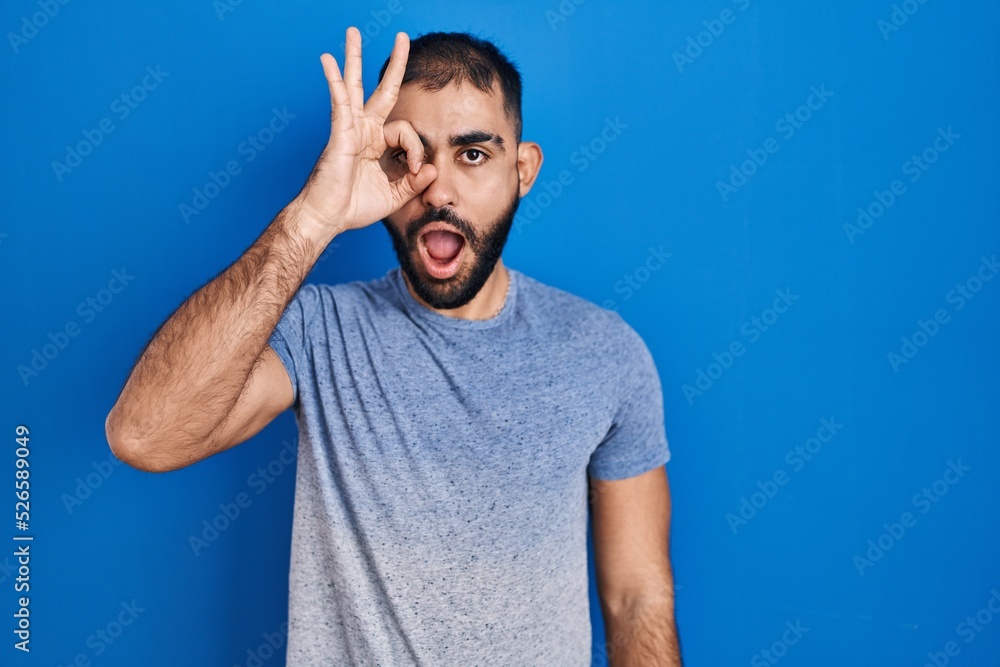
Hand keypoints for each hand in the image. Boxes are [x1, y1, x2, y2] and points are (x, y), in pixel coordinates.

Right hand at [295, 27, 435, 234]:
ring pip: (355, 86)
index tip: (417, 170)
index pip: (406, 131)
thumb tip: (432, 168)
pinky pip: (339, 102)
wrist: (329, 218)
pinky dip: (334, 81)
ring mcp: (351, 128)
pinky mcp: (340, 133)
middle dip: (394, 64)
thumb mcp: (395, 195)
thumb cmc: (354, 207)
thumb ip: (414, 182)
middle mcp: (365, 130)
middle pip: (382, 90)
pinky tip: (328, 60)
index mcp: (377, 143)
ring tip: (353, 32)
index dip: (417, 149)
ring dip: (354, 58)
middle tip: (401, 37)